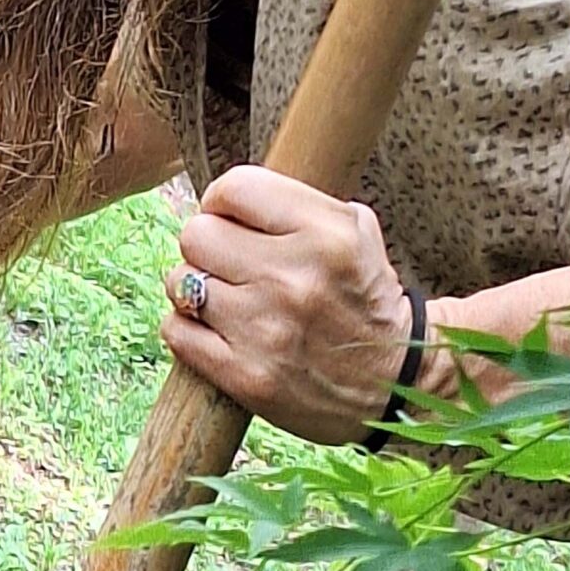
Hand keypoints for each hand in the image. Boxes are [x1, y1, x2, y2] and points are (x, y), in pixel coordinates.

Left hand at [160, 166, 413, 444]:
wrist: (393, 381)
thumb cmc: (364, 298)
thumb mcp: (356, 232)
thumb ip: (296, 204)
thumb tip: (228, 196)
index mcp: (325, 235)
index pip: (235, 188)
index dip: (223, 201)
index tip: (231, 218)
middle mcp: (292, 279)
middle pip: (197, 234)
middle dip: (208, 245)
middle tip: (229, 262)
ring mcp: (264, 330)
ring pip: (180, 282)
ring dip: (196, 288)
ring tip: (226, 298)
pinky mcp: (244, 375)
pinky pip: (176, 331)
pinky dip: (188, 328)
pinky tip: (215, 329)